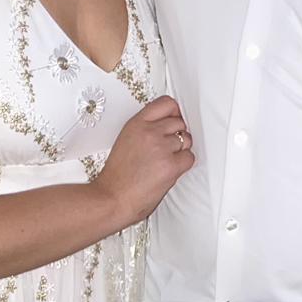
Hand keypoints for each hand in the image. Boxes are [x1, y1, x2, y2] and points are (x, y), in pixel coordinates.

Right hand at [93, 95, 193, 227]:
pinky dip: (183, 165)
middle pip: (179, 122)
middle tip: (167, 148)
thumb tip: (166, 126)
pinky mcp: (171, 165)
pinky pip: (189, 157)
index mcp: (136, 124)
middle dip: (177, 134)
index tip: (174, 119)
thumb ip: (145, 129)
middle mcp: (149, 132)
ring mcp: (161, 147)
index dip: (174, 112)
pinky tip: (169, 170)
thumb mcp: (125, 141)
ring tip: (165, 161)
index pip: (166, 103)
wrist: (112, 198)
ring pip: (186, 139)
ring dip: (180, 150)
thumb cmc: (117, 176)